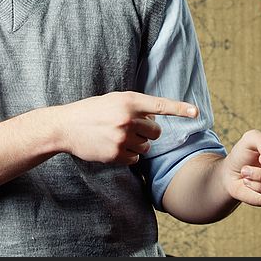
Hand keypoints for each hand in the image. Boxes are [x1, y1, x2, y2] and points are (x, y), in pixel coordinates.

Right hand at [57, 91, 197, 164]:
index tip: (196, 112)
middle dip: (148, 133)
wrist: (65, 126)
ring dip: (138, 145)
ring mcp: (121, 137)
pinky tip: (114, 148)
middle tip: (131, 129)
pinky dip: (128, 156)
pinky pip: (135, 159)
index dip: (180, 109)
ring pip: (146, 147)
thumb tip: (155, 120)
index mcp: (128, 100)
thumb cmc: (92, 111)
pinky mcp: (115, 154)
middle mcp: (127, 118)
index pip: (160, 105)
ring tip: (118, 137)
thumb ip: (135, 107)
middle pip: (156, 132)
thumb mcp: (114, 100)